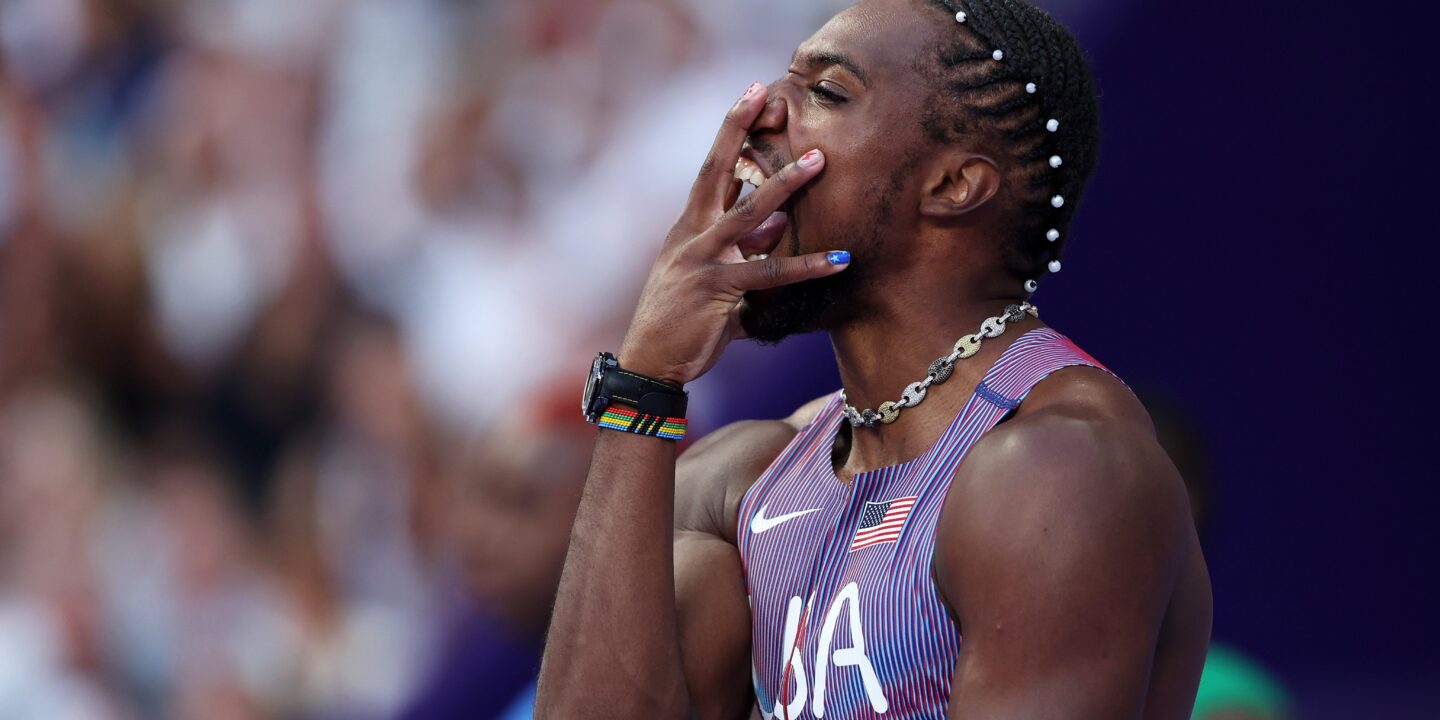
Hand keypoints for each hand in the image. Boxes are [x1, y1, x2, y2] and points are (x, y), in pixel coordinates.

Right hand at [618, 83, 849, 384]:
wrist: (650, 363)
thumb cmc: (681, 322)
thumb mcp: (714, 278)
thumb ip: (746, 249)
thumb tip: (779, 223)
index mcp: (689, 227)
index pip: (713, 170)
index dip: (731, 131)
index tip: (751, 94)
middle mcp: (692, 234)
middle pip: (716, 170)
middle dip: (739, 129)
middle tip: (765, 92)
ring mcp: (702, 259)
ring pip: (748, 213)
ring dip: (785, 185)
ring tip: (820, 161)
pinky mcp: (716, 289)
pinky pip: (768, 272)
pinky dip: (807, 266)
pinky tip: (838, 260)